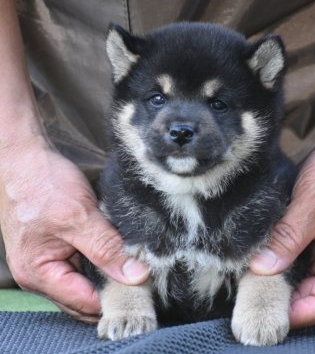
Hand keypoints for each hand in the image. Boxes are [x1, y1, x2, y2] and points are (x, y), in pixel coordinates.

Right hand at [0, 138, 148, 322]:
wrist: (25, 157)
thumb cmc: (43, 184)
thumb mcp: (80, 217)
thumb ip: (107, 249)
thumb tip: (136, 276)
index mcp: (39, 274)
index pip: (85, 303)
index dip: (115, 297)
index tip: (143, 286)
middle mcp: (40, 274)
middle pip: (84, 297)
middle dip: (112, 288)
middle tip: (141, 274)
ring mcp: (47, 261)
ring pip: (85, 280)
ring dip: (107, 274)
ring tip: (130, 262)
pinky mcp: (56, 248)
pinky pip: (82, 264)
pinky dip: (100, 261)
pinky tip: (115, 251)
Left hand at [250, 69, 314, 327]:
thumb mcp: (312, 204)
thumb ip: (288, 238)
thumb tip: (261, 267)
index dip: (293, 313)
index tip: (261, 310)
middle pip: (311, 293)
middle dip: (282, 295)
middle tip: (248, 291)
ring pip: (306, 277)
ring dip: (282, 277)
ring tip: (252, 275)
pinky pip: (304, 257)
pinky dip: (285, 259)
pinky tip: (265, 256)